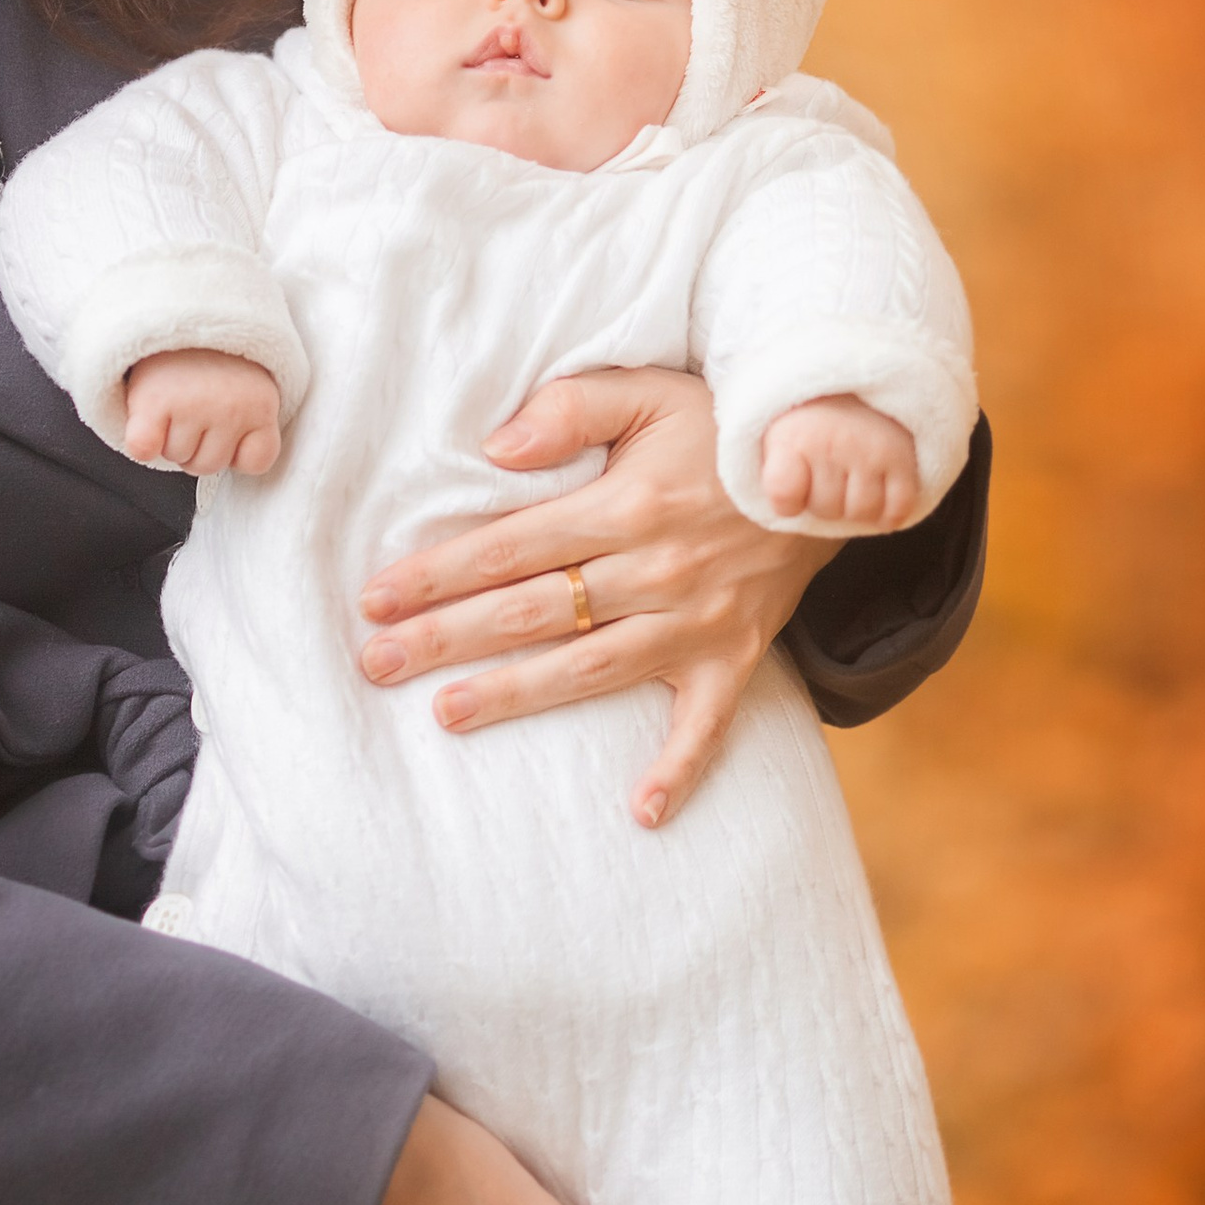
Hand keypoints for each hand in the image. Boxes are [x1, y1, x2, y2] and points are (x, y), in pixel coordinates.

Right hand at [123, 347, 283, 477]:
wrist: (175, 300)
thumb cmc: (211, 353)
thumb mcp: (248, 381)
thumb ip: (251, 421)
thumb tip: (240, 464)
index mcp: (262, 403)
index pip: (257, 461)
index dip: (237, 448)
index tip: (229, 422)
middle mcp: (231, 407)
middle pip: (209, 466)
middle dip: (197, 443)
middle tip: (192, 402)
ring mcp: (192, 405)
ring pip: (176, 457)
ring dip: (169, 436)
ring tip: (173, 396)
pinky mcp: (153, 402)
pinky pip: (144, 449)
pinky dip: (141, 441)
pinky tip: (147, 415)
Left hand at [355, 366, 835, 830]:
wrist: (827, 468)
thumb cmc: (721, 428)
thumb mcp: (650, 391)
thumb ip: (571, 410)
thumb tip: (495, 449)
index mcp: (626, 505)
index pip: (510, 546)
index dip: (439, 573)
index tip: (376, 598)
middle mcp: (656, 571)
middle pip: (532, 612)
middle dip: (446, 639)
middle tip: (376, 662)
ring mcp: (696, 623)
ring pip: (589, 670)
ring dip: (515, 696)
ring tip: (446, 714)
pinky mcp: (734, 659)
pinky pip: (706, 726)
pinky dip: (678, 769)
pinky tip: (640, 812)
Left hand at [761, 394, 921, 532]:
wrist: (858, 375)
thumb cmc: (811, 418)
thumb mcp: (776, 434)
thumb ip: (773, 472)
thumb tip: (785, 511)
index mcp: (794, 438)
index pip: (784, 499)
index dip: (789, 502)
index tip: (794, 481)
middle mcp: (833, 445)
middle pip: (826, 510)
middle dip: (824, 500)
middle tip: (827, 472)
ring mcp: (871, 453)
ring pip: (862, 513)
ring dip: (857, 506)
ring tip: (852, 479)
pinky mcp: (904, 460)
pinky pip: (898, 510)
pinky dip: (889, 511)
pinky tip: (878, 491)